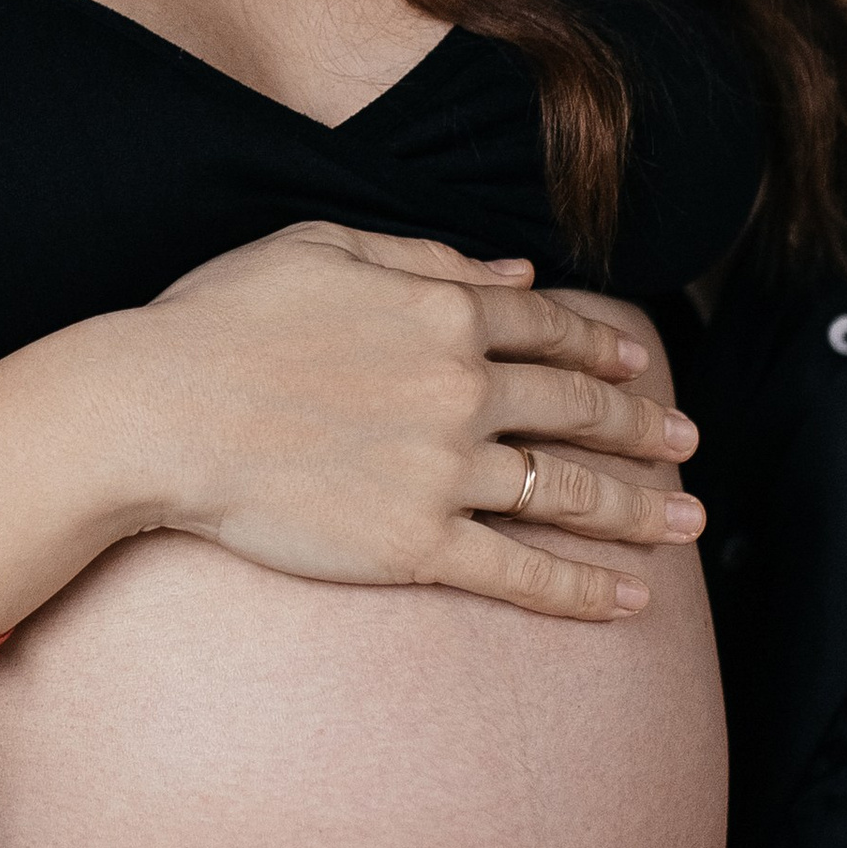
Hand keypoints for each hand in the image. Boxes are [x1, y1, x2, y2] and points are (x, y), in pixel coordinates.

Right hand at [129, 224, 703, 625]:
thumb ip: (424, 256)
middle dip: (644, 426)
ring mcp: (445, 469)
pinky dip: (584, 589)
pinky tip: (630, 600)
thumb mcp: (320, 247)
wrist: (158, 411)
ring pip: (568, 491)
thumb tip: (515, 272)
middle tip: (689, 443)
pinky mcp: (417, 544)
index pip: (548, 328)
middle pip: (579, 409)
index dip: (603, 346)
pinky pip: (520, 571)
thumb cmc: (218, 321)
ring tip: (687, 521)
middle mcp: (462, 386)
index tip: (640, 362)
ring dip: (640, 508)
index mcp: (442, 307)